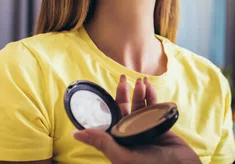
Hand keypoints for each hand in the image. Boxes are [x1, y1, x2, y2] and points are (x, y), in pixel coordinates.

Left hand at [73, 76, 200, 163]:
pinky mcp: (159, 124)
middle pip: (125, 109)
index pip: (110, 118)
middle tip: (123, 78)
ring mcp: (146, 128)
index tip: (107, 88)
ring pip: (139, 106)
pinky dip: (151, 95)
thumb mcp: (123, 156)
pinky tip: (149, 87)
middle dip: (124, 93)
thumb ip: (102, 143)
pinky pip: (154, 106)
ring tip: (140, 81)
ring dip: (139, 92)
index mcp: (120, 141)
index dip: (109, 103)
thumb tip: (76, 133)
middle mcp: (131, 134)